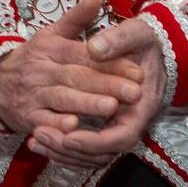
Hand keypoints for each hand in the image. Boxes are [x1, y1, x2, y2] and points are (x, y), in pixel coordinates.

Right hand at [0, 0, 144, 142]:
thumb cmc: (31, 59)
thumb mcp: (49, 35)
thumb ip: (76, 19)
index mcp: (51, 48)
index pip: (84, 55)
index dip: (110, 63)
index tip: (137, 70)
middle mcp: (42, 70)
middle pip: (77, 77)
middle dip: (107, 85)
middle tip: (135, 91)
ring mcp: (34, 94)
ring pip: (63, 99)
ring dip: (87, 104)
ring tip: (112, 107)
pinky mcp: (28, 117)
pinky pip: (43, 121)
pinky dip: (57, 125)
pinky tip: (75, 127)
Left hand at [28, 16, 167, 168]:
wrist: (153, 46)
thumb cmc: (145, 40)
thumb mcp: (137, 32)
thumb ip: (118, 39)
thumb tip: (95, 48)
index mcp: (142, 104)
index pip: (122, 136)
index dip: (95, 141)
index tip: (69, 136)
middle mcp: (131, 121)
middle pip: (103, 152)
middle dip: (71, 148)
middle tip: (40, 134)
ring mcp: (118, 125)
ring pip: (92, 154)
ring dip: (63, 151)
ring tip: (34, 139)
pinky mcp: (106, 125)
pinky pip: (85, 147)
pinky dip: (63, 148)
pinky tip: (38, 140)